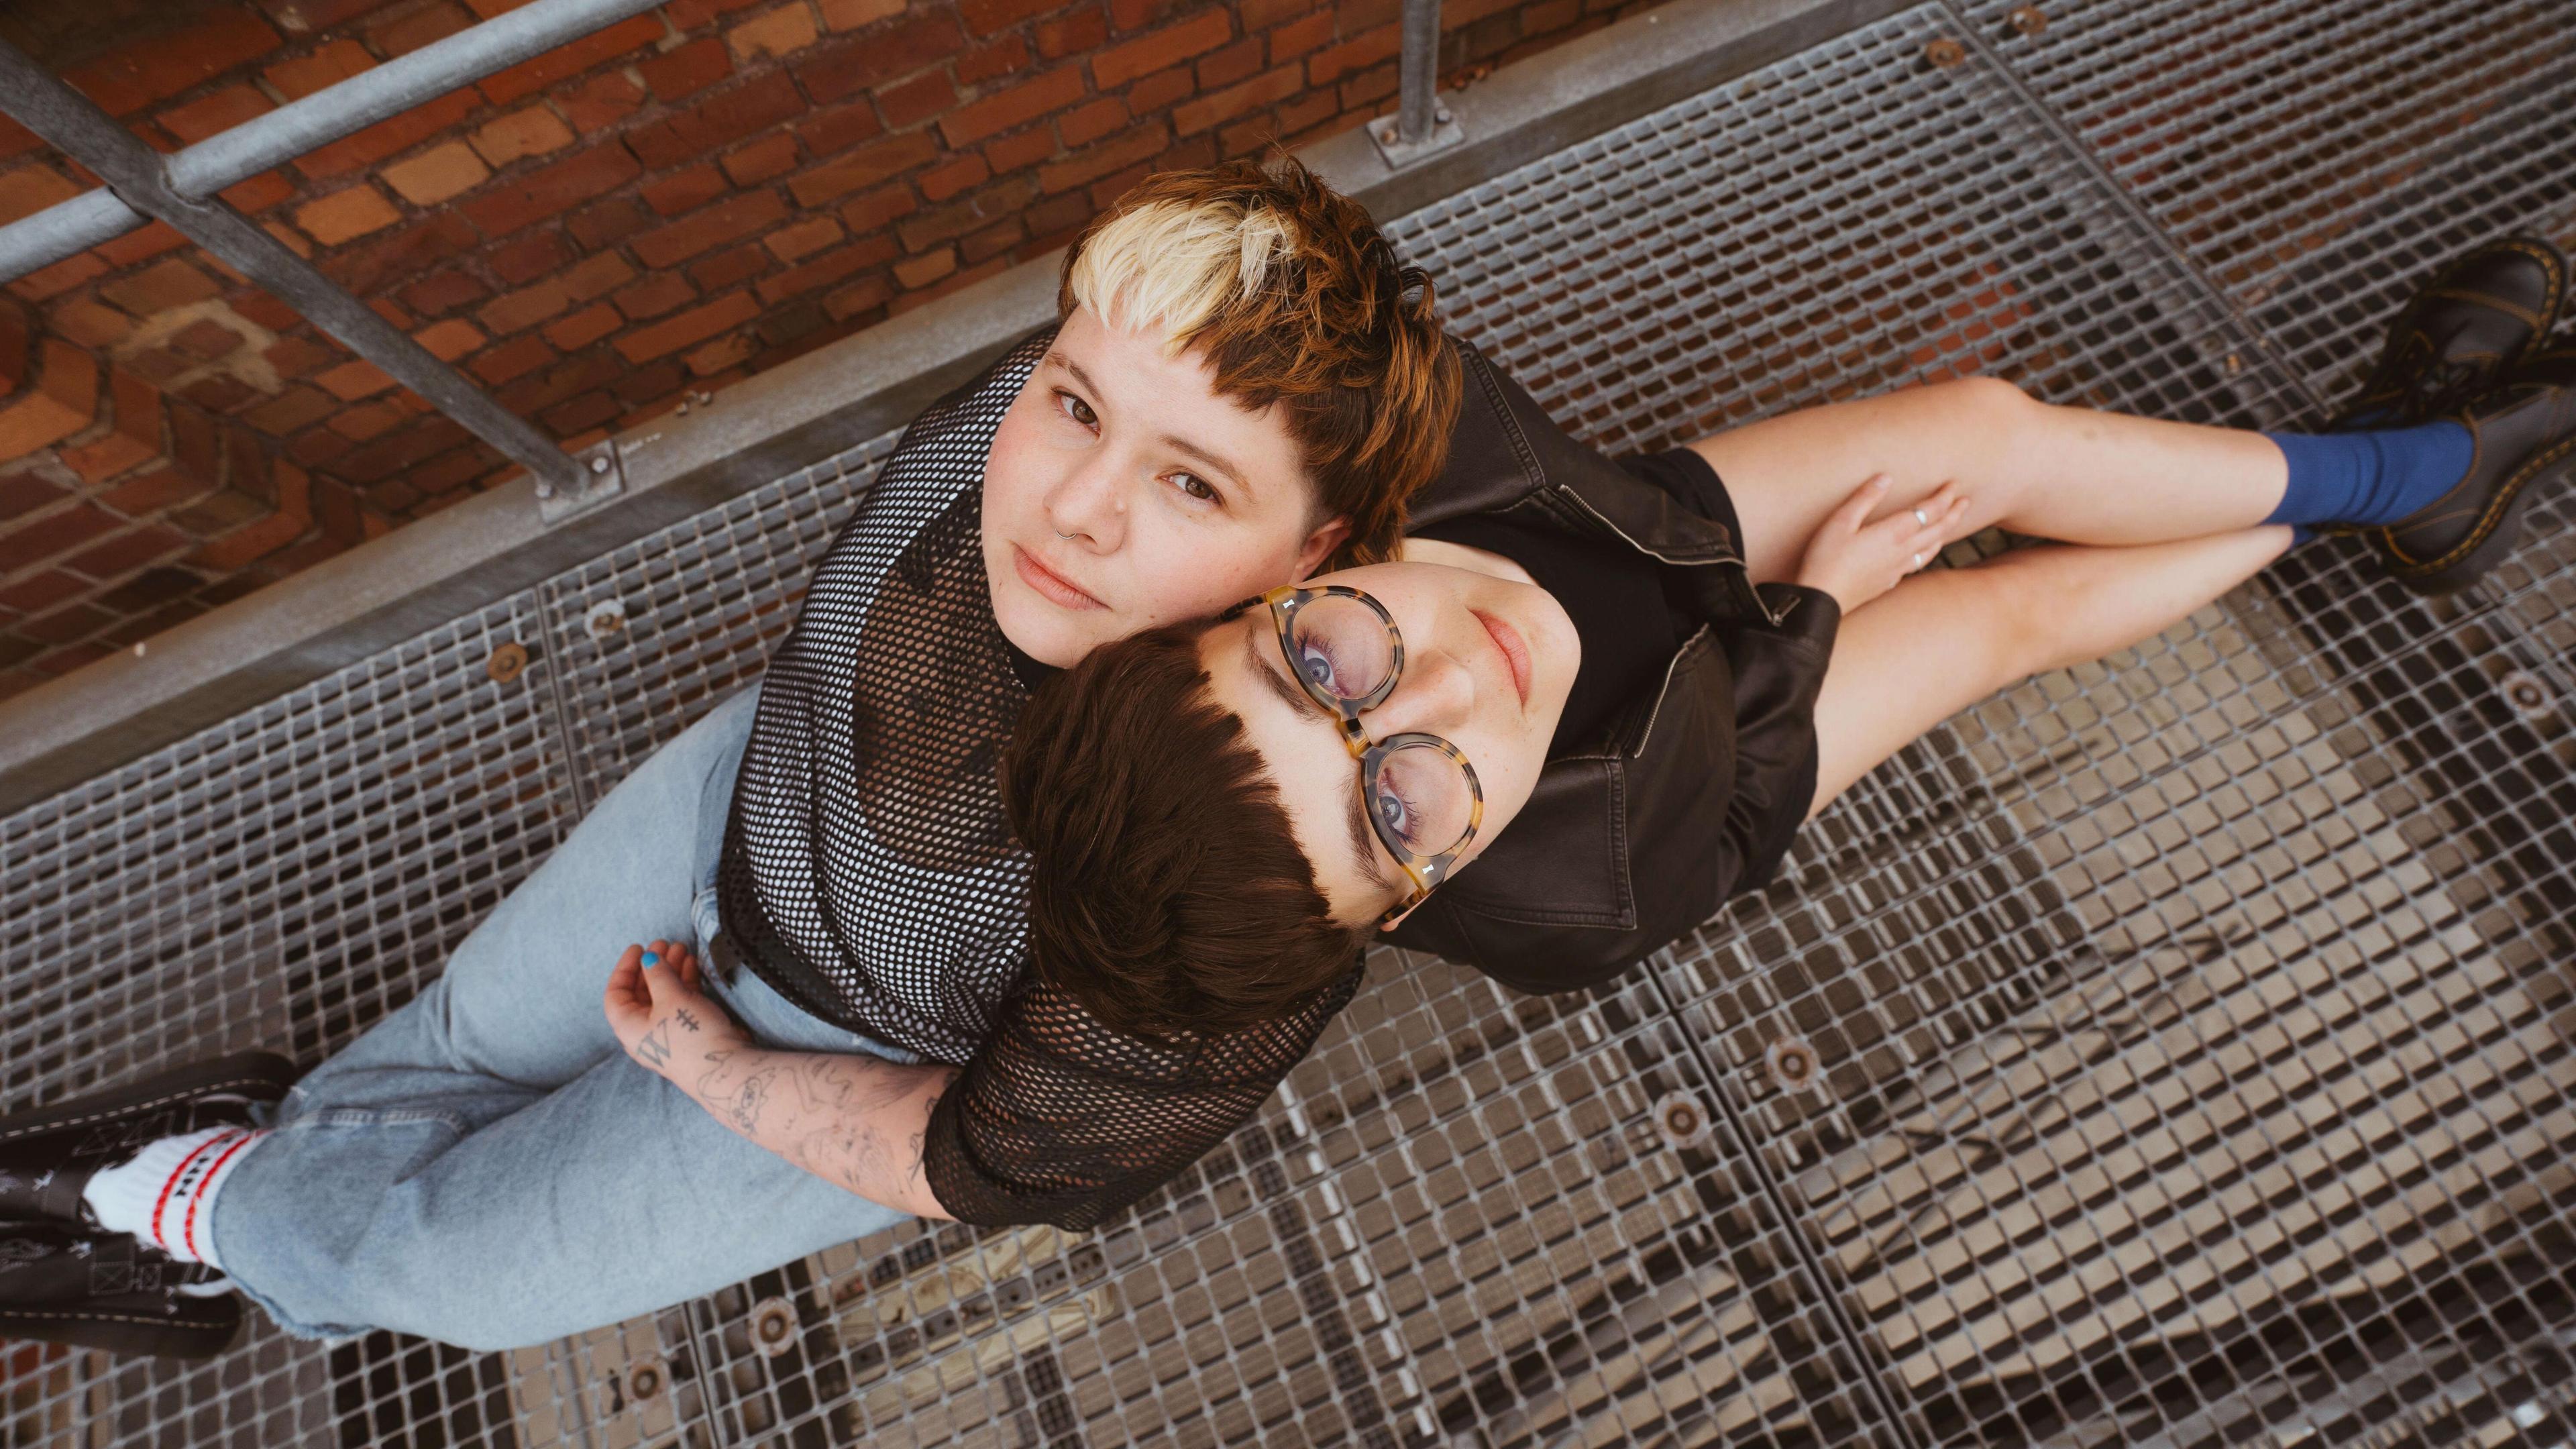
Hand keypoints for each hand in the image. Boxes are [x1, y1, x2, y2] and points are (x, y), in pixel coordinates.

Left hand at [604, 939, 748, 1078]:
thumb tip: (649, 959)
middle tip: (665, 944)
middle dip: (653, 966)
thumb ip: (658, 974)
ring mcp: (667, 1031)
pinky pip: (680, 1002)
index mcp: (628, 1026)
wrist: (724, 1066)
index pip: (616, 993)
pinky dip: (684, 982)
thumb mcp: (670, 997)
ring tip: (682, 949)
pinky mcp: (687, 1031)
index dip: (625, 968)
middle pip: (641, 991)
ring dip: (671, 971)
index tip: (639, 948)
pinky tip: (692, 965)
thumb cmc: (690, 1034)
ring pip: (663, 994)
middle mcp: (643, 1030)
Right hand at [1793, 476, 1972, 611]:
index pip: (1929, 511)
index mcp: (1893, 533)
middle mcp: (1902, 551)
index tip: (1954, 484)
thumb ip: (1865, 498)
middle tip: (1965, 500)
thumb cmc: (1826, 558)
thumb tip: (1886, 477)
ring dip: (1945, 533)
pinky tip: (1923, 553)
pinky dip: (1928, 552)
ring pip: (1931, 549)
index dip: (1944, 496)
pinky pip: (1917, 564)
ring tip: (1951, 524)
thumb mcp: (1841, 521)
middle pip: (1938, 530)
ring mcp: (1897, 569)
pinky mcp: (1888, 581)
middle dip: (1953, 513)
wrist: (1822, 600)